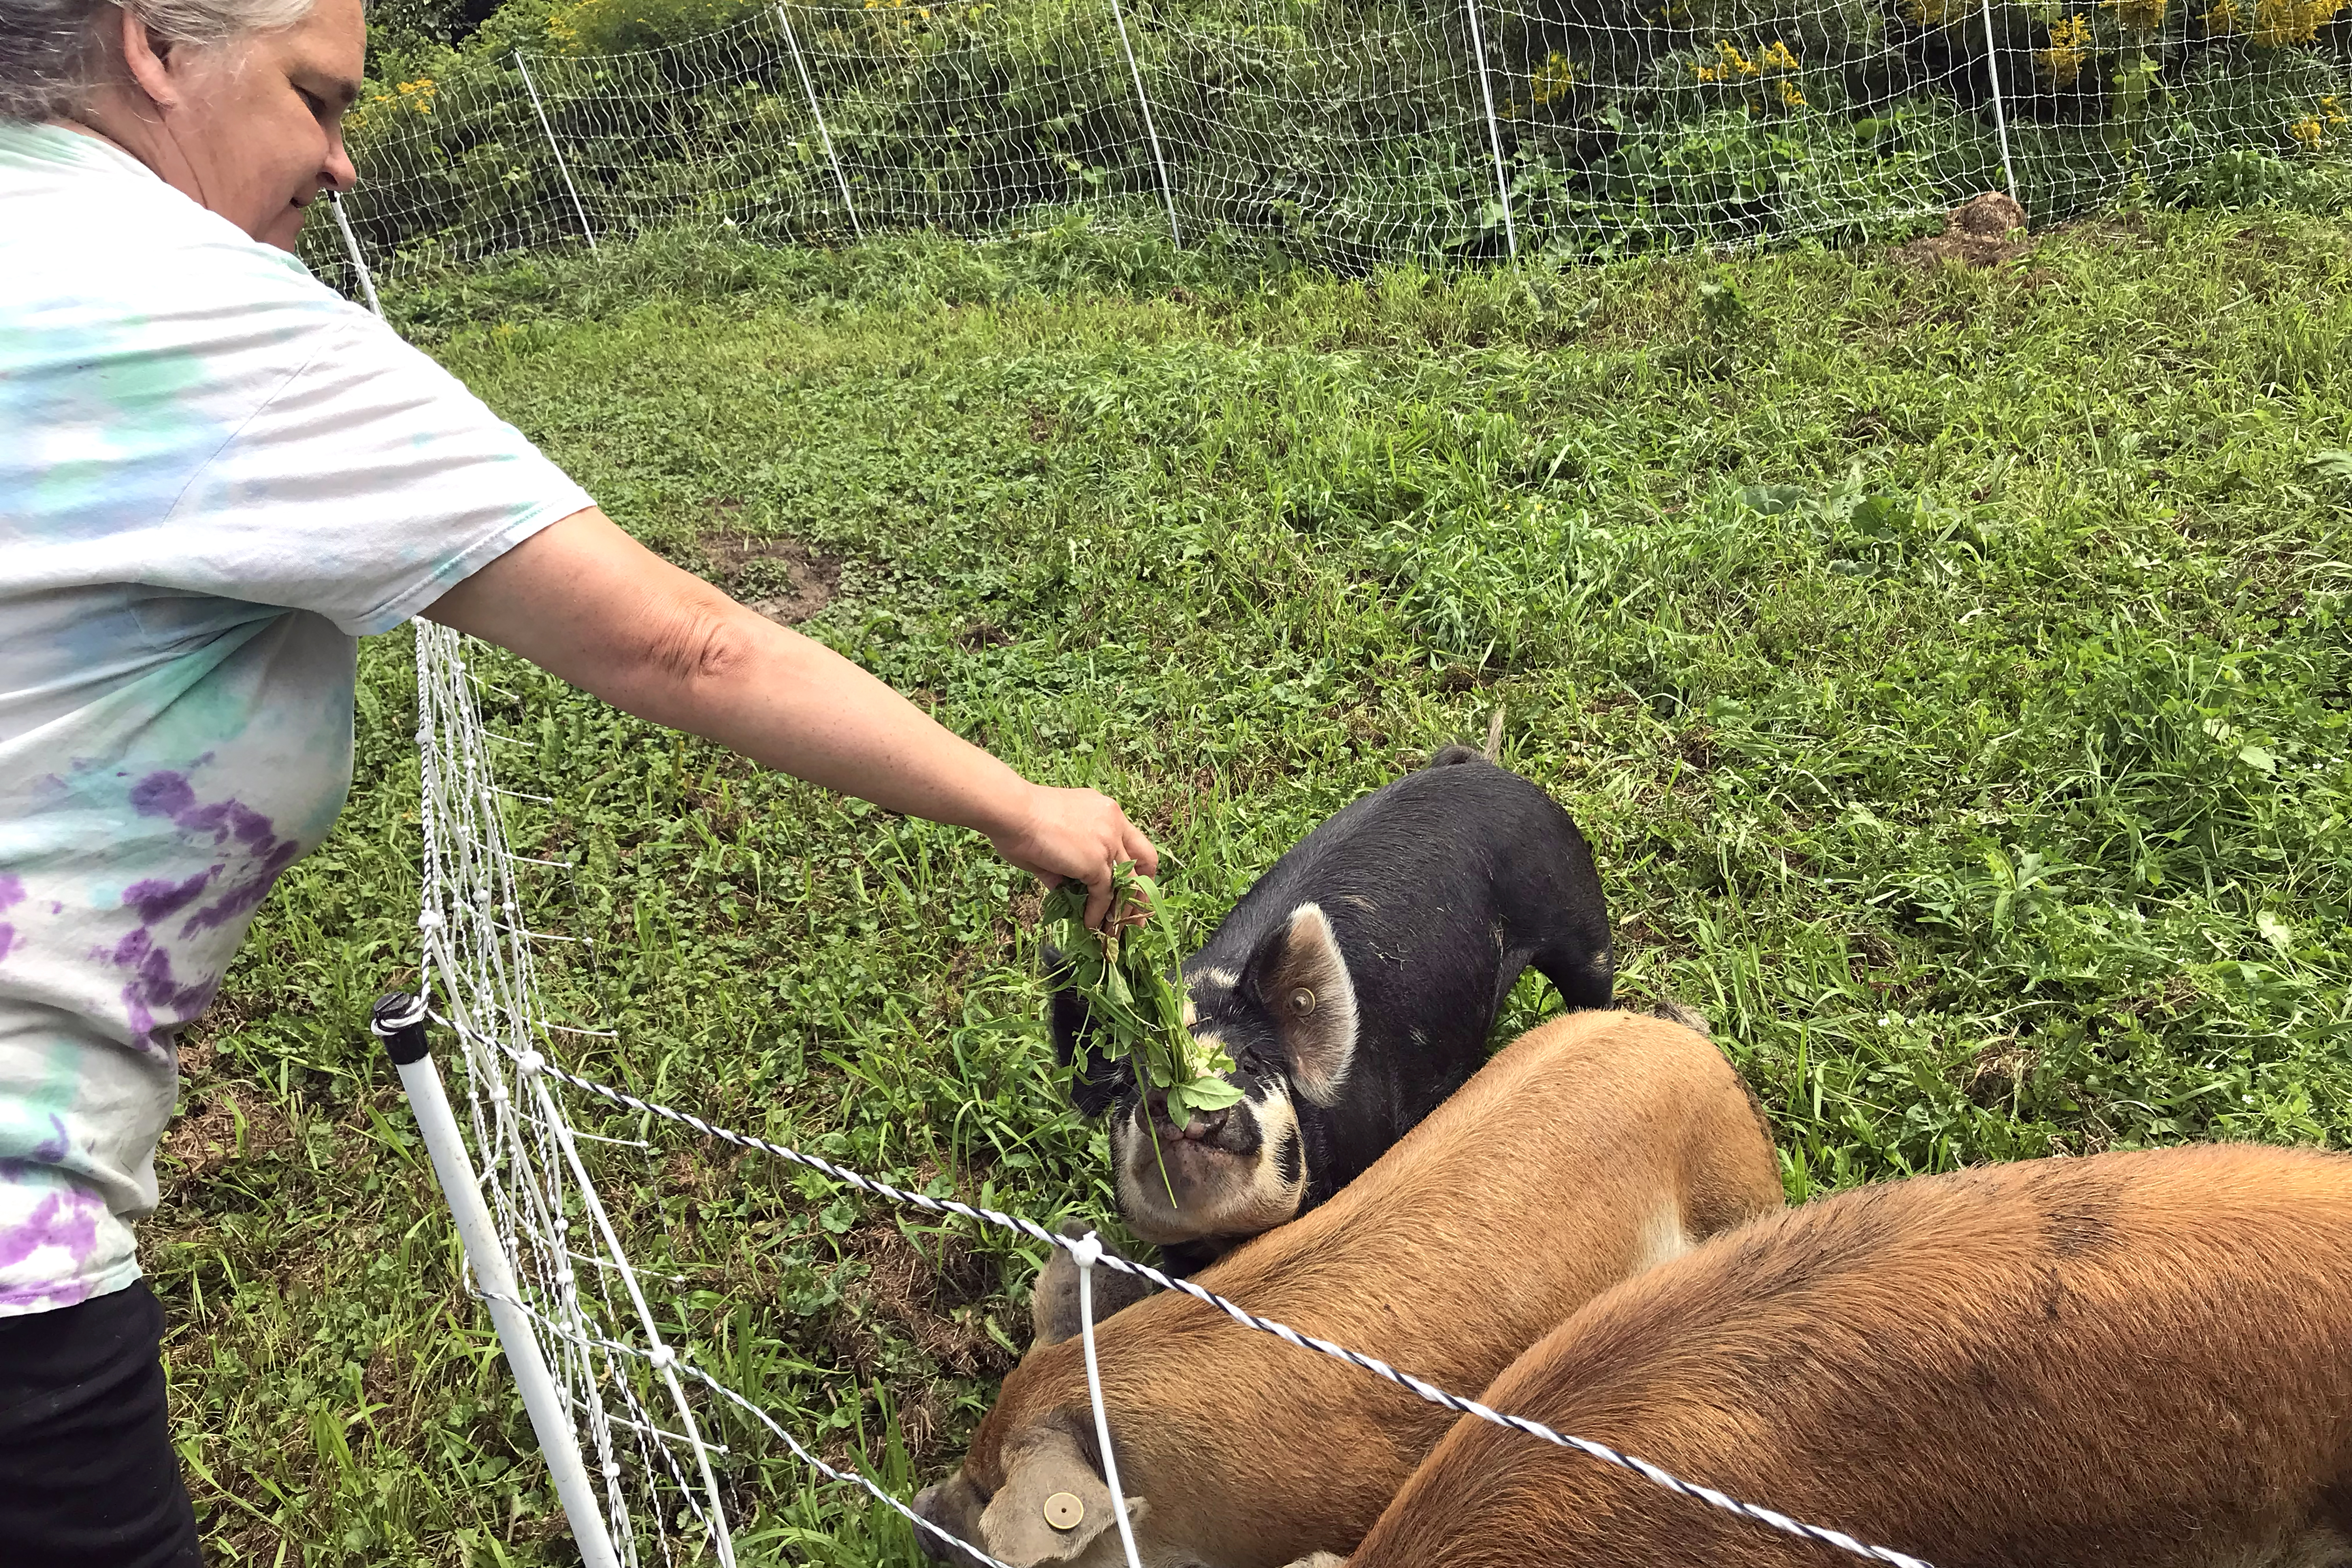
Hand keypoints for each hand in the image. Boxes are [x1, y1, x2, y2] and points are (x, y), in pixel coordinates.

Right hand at [990, 784, 1159, 928]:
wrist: (1010, 811)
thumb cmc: (1020, 819)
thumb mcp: (1054, 838)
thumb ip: (1065, 862)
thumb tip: (1065, 888)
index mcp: (1106, 812)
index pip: (1135, 842)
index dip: (1138, 869)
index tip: (1132, 890)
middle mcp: (1114, 823)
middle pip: (1143, 862)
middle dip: (1140, 894)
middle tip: (1134, 919)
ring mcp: (1107, 842)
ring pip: (1128, 883)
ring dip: (1122, 911)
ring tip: (1114, 932)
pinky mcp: (1095, 861)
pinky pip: (1103, 894)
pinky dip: (1098, 913)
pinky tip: (1090, 924)